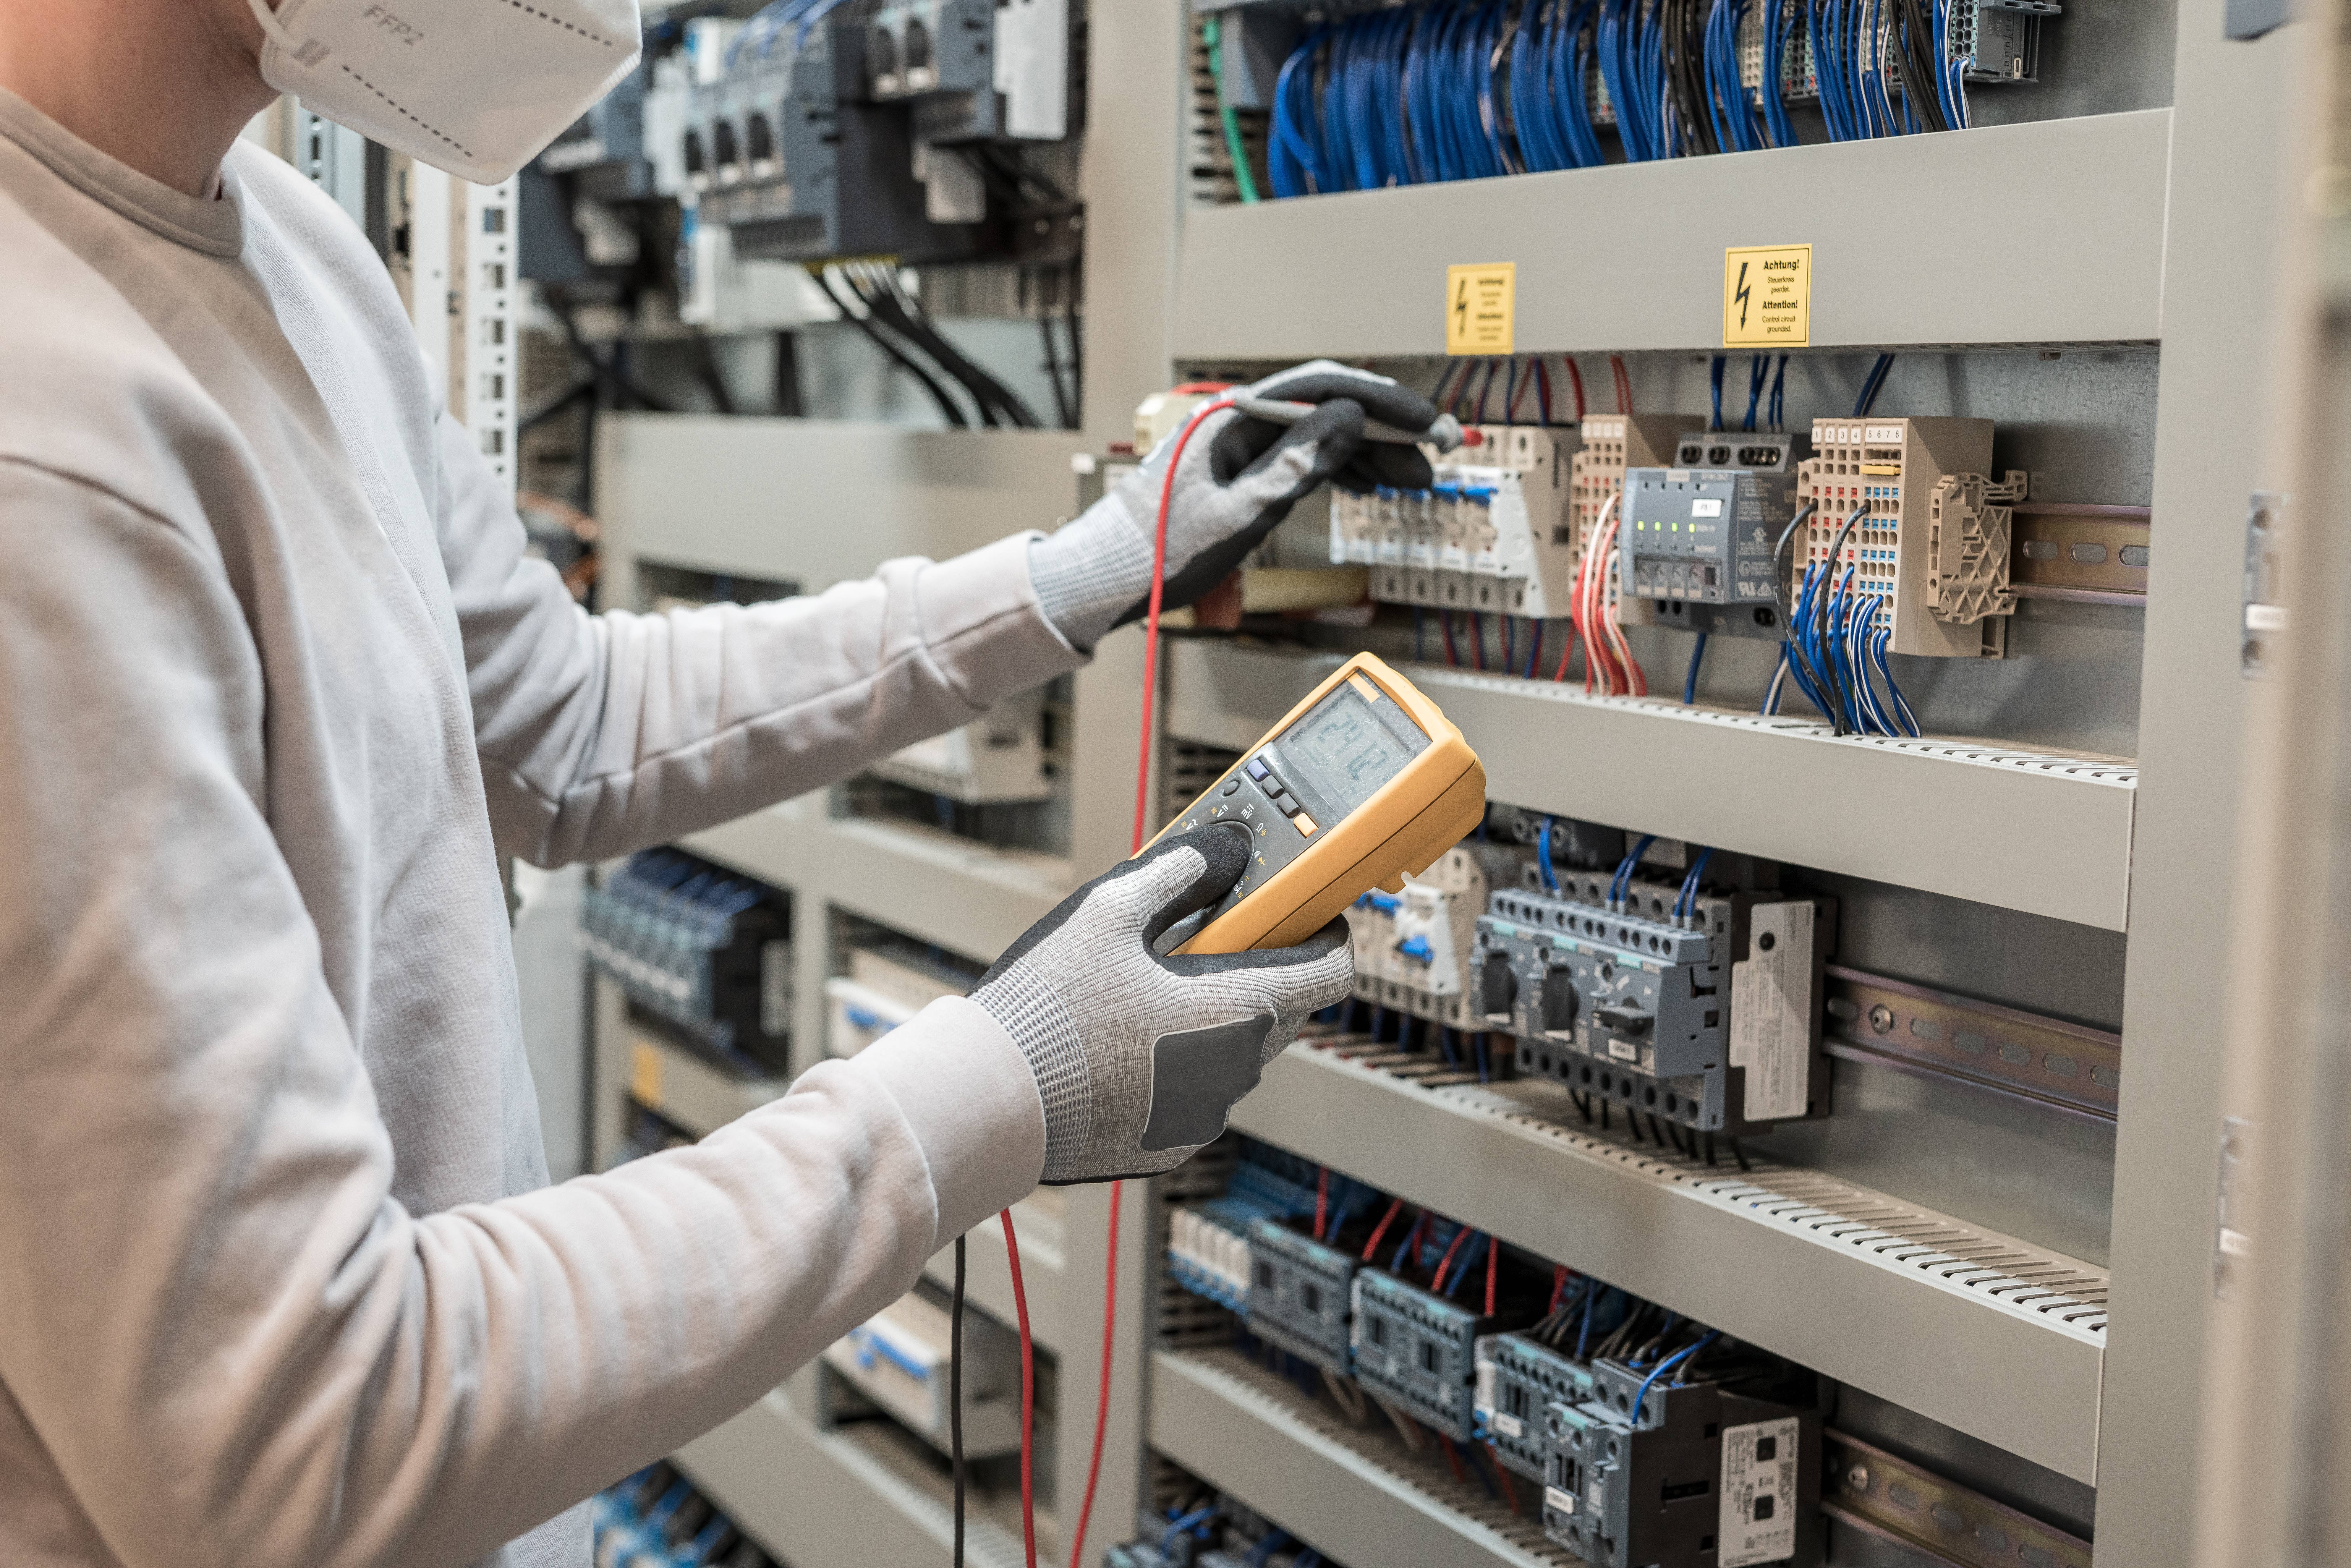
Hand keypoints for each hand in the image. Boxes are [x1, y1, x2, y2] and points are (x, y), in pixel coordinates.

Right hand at [974, 824, 1352, 1183]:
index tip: (1306, 917)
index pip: (1330, 972)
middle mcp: (1232, 1072)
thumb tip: (1225, 848)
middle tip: (1205, 945)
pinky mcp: (1168, 1146)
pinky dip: (1179, 1068)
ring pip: (1237, 1056)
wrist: (988, 1100)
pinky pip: (1197, 1096)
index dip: (1326, 936)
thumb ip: (1179, 870)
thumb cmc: (1048, 1008)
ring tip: (1148, 997)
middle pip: (1283, 1011)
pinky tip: (1125, 1047)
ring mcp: (1201, 1116)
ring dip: (1215, 1023)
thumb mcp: (1108, 910)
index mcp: (1234, 1011)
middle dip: (1257, 974)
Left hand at [1027, 361, 1442, 649]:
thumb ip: (1296, 464)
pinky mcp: (1236, 471)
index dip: (1381, 402)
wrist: (1105, 579)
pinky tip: (1365, 486)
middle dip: (1384, 430)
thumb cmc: (1158, 553)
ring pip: (1316, 435)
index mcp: (1232, 419)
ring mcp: (1235, 445)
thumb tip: (1348, 419)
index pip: (1323, 388)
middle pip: (1325, 408)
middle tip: (1432, 455)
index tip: (1424, 422)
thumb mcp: (1239, 513)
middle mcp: (1235, 422)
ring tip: (1409, 482)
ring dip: (1366, 455)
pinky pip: (1297, 457)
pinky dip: (1335, 470)